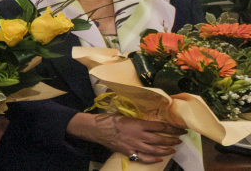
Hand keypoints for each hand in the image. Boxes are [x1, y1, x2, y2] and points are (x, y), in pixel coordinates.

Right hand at [69, 113, 184, 163]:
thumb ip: (139, 120)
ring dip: (165, 150)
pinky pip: (143, 158)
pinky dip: (152, 160)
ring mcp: (134, 145)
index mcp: (139, 124)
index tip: (181, 129)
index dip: (173, 128)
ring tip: (172, 149)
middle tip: (179, 139)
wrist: (97, 129)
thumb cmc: (110, 119)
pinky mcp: (129, 152)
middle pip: (160, 139)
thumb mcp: (127, 116)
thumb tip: (150, 121)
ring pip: (154, 150)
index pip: (161, 127)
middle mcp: (139, 135)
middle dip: (172, 140)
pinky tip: (158, 159)